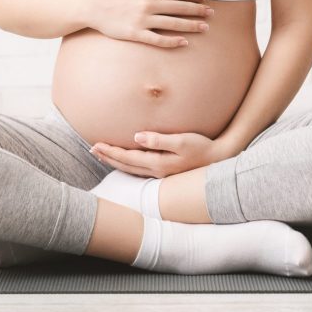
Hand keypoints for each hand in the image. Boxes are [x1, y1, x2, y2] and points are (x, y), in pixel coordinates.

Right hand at [82, 0, 214, 47]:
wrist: (93, 6)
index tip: (204, 0)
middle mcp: (148, 3)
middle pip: (180, 7)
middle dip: (198, 10)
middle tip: (212, 14)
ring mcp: (142, 19)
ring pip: (173, 23)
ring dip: (191, 26)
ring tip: (205, 28)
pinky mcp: (136, 33)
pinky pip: (158, 39)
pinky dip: (172, 41)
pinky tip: (184, 43)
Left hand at [88, 130, 240, 178]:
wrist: (219, 159)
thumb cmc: (201, 147)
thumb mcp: (182, 141)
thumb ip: (159, 139)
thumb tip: (136, 137)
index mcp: (158, 163)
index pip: (127, 158)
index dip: (110, 151)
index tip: (95, 144)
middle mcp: (157, 171)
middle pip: (126, 165)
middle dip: (108, 157)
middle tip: (92, 150)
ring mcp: (161, 173)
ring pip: (131, 169)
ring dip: (115, 161)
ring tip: (102, 155)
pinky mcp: (166, 171)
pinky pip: (139, 169)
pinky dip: (127, 164)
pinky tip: (125, 161)